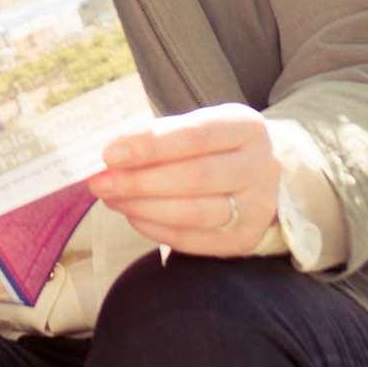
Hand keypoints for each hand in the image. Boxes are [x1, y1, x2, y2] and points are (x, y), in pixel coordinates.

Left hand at [86, 102, 280, 257]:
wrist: (267, 176)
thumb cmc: (219, 146)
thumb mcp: (202, 126)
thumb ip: (162, 137)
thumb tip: (112, 156)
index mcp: (246, 129)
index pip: (196, 136)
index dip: (151, 145)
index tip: (110, 153)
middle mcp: (259, 168)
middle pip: (196, 177)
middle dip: (140, 181)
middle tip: (100, 182)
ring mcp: (257, 208)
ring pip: (195, 213)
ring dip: (144, 207)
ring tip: (111, 198)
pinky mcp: (245, 240)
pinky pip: (194, 240)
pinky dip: (157, 229)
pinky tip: (133, 216)